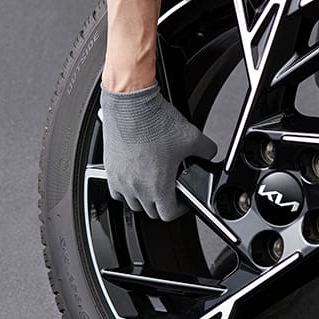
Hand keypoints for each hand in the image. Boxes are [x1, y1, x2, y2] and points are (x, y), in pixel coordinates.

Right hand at [101, 83, 216, 220]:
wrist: (131, 103)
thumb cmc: (154, 120)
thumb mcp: (192, 137)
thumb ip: (206, 151)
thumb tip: (209, 154)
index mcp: (157, 186)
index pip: (168, 214)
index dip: (180, 209)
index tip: (183, 200)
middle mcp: (136, 187)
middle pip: (150, 211)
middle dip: (163, 203)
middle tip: (171, 190)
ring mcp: (120, 179)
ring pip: (132, 202)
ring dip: (144, 198)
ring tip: (154, 184)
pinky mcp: (109, 168)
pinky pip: (116, 190)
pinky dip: (126, 189)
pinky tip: (136, 177)